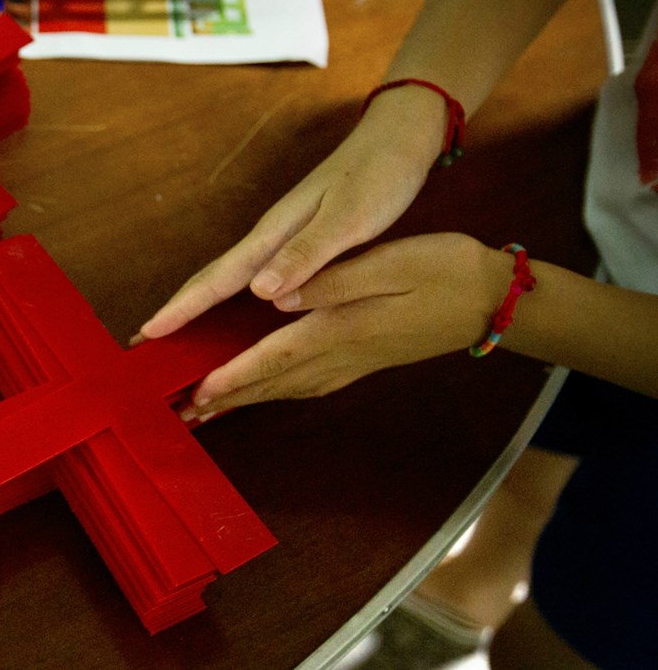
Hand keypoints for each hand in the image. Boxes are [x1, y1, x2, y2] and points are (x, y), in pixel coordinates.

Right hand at [137, 87, 448, 342]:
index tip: (149, 331)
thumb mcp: (348, 220)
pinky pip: (248, 277)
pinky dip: (227, 298)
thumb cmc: (378, 177)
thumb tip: (257, 292)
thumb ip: (305, 255)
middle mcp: (269, 237)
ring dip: (197, 305)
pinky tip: (227, 311)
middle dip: (176, 309)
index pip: (218, 279)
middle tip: (143, 340)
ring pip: (226, 279)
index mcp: (276, 233)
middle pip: (210, 279)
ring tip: (171, 332)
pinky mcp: (295, 242)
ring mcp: (279, 238)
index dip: (183, 308)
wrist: (397, 139)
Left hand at [188, 233, 510, 411]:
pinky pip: (308, 384)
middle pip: (272, 383)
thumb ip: (330, 281)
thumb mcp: (390, 263)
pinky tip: (267, 390)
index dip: (232, 376)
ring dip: (248, 399)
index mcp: (340, 328)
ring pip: (288, 388)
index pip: (272, 357)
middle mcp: (341, 353)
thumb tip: (275, 296)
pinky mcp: (364, 360)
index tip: (198, 392)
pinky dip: (278, 390)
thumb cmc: (445, 272)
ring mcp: (354, 362)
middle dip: (227, 399)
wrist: (493, 301)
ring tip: (212, 409)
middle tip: (185, 415)